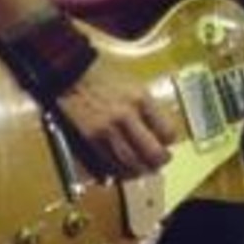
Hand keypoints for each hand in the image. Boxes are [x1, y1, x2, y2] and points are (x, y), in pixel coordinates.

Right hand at [57, 57, 175, 176]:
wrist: (74, 73)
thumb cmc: (104, 74)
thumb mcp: (134, 84)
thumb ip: (147, 107)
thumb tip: (158, 129)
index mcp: (140, 98)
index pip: (166, 131)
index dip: (170, 141)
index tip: (168, 142)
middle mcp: (126, 116)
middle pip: (152, 152)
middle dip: (160, 160)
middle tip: (161, 161)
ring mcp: (108, 129)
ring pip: (131, 162)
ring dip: (141, 169)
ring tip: (145, 168)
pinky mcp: (92, 139)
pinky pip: (110, 163)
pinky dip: (121, 170)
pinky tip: (126, 169)